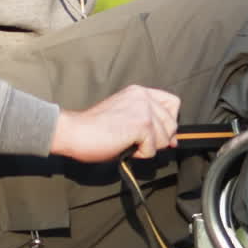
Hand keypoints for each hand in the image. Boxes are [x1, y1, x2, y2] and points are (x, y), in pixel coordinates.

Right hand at [50, 84, 180, 161]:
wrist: (75, 132)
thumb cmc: (95, 129)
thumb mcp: (125, 116)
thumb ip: (148, 121)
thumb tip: (172, 140)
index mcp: (139, 92)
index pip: (172, 103)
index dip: (170, 121)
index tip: (162, 135)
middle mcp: (144, 97)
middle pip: (172, 124)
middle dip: (160, 139)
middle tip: (138, 143)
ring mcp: (144, 110)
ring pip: (165, 139)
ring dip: (148, 148)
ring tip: (127, 143)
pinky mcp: (142, 125)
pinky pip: (153, 149)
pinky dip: (140, 155)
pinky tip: (124, 147)